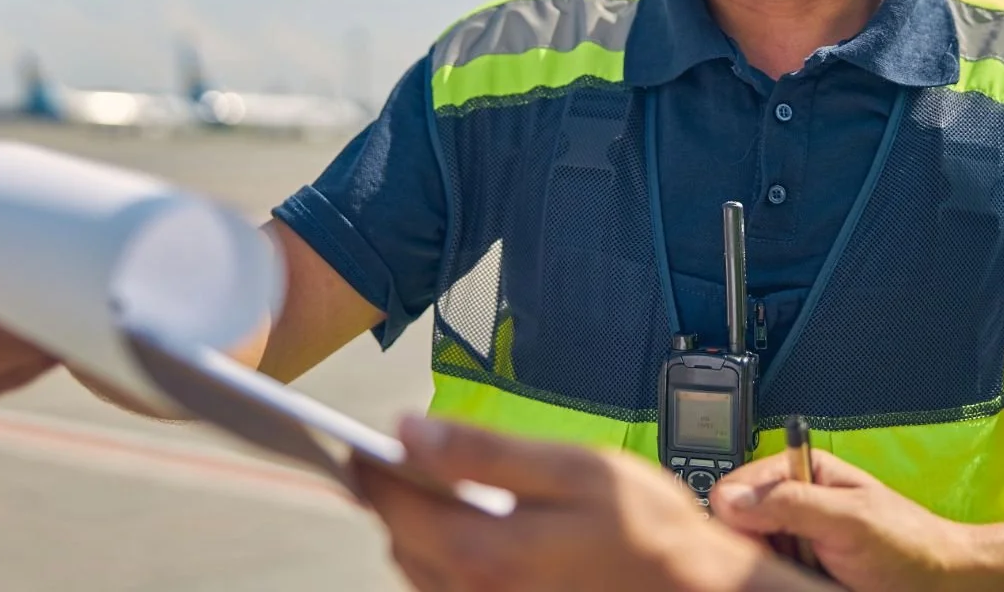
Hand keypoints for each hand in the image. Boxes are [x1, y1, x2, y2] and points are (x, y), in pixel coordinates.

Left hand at [351, 416, 833, 591]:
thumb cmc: (646, 529)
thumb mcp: (572, 468)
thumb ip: (484, 451)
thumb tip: (409, 430)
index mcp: (482, 551)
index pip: (394, 501)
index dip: (369, 465)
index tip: (357, 440)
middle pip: (399, 541)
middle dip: (390, 497)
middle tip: (390, 457)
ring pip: (420, 572)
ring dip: (414, 530)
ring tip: (427, 490)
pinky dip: (444, 559)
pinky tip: (469, 533)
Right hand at [712, 449, 990, 591]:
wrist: (942, 584)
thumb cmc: (910, 545)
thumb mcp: (851, 518)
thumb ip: (792, 503)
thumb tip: (733, 498)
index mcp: (804, 473)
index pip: (739, 486)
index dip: (737, 514)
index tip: (754, 540)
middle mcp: (794, 504)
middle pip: (738, 524)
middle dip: (754, 546)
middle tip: (788, 562)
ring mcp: (798, 540)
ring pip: (751, 556)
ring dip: (768, 569)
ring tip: (805, 574)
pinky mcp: (801, 570)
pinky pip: (770, 576)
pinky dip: (778, 581)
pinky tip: (802, 582)